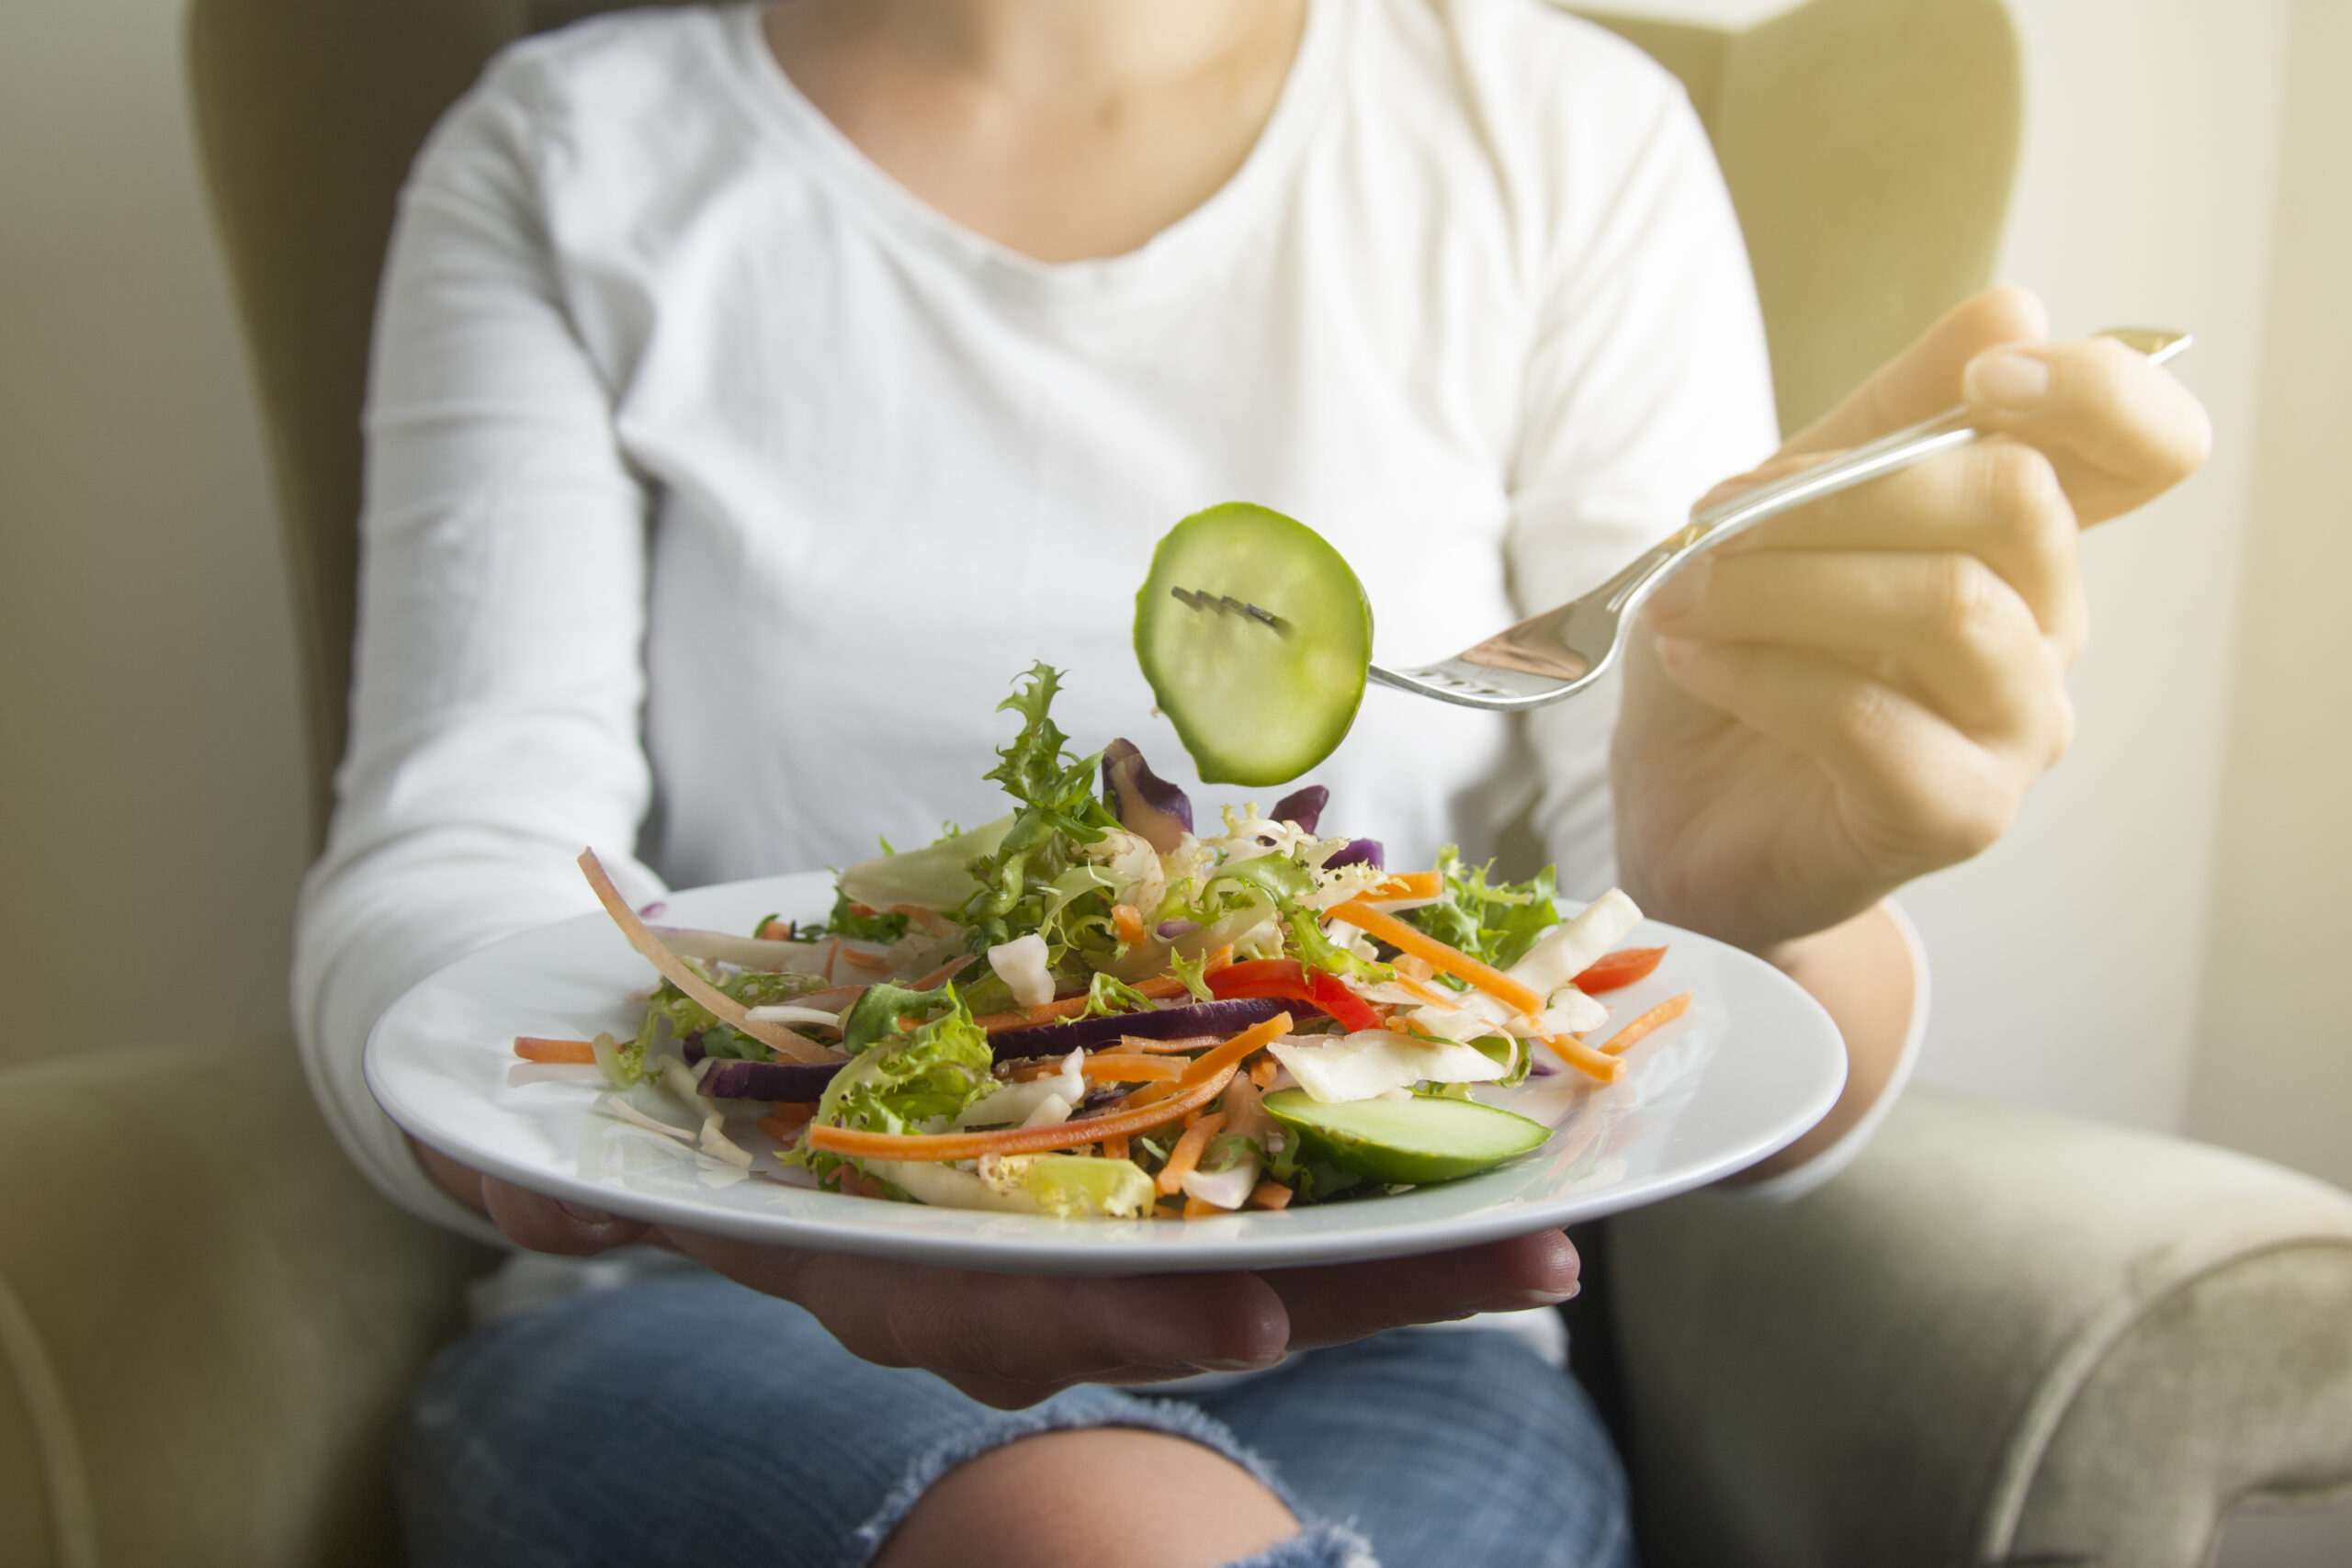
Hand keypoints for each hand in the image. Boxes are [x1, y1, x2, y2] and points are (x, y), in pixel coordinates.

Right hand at [469, 1164, 1579, 1408]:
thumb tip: (496, 1183)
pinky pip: (1270, 1172)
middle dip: (1376, 1293)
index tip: (1268, 1313)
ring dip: (1412, 1248)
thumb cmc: (671, 1131)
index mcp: (909, 1274)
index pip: (1041, 1311)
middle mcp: (1016, 1270)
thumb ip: (571, 1185)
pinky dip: (1374, 1164)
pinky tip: (1484, 1137)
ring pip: (1272, 1248)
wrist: (692, 1106)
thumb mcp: (618, 1162)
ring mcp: (1084, 1223)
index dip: (1150, 1316)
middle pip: (1216, 1292)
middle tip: (1539, 1268)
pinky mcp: (1134, 1149)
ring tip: (1559, 1227)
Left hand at [1613, 288, 2209, 956]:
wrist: (1681, 813)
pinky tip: (1694, 657)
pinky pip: (1872, 717)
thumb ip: (1885, 422)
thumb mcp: (1780, 514)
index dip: (2094, 389)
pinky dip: (1759, 670)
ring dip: (1784, 582)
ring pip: (1951, 604)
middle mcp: (2045, 630)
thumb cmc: (1739, 656)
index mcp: (2021, 541)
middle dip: (1845, 489)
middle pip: (2018, 500)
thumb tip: (2014, 307)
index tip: (1981, 380)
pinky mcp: (1956, 814)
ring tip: (1683, 598)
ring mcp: (2015, 729)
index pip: (2146, 446)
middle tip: (1710, 519)